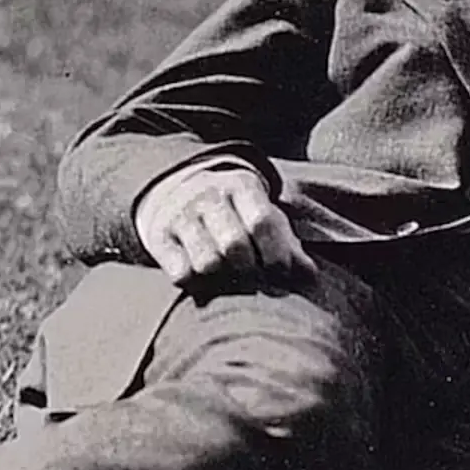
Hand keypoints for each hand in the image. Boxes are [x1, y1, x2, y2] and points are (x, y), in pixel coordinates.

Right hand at [136, 164, 315, 283]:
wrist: (178, 190)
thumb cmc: (236, 212)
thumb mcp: (263, 215)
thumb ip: (288, 245)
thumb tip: (311, 277)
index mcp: (242, 185)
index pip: (262, 222)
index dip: (276, 254)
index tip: (281, 272)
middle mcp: (208, 196)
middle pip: (235, 246)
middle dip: (250, 270)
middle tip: (255, 279)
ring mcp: (180, 215)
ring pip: (207, 263)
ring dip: (224, 279)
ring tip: (231, 278)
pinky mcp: (158, 237)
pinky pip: (180, 273)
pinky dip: (196, 284)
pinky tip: (205, 279)